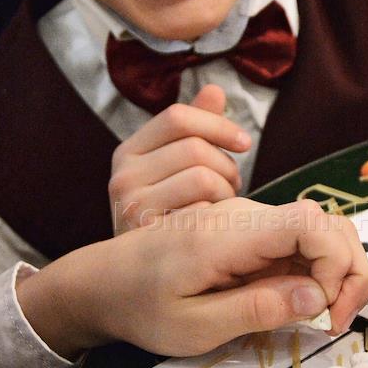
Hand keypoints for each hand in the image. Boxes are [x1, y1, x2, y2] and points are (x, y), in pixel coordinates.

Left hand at [17, 198, 367, 357]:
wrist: (105, 282)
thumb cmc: (141, 308)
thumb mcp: (195, 327)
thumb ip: (257, 310)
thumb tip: (317, 297)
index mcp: (228, 234)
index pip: (309, 224)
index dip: (336, 266)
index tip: (327, 315)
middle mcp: (245, 216)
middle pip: (327, 223)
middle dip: (350, 271)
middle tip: (336, 322)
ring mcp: (249, 221)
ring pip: (319, 231)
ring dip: (337, 272)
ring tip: (325, 316)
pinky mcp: (250, 232)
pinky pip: (299, 241)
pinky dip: (318, 271)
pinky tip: (306, 304)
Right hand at [109, 85, 251, 232]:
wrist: (136, 277)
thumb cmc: (168, 214)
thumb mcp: (173, 167)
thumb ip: (194, 129)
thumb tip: (215, 90)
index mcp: (128, 152)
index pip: (177, 116)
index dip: (218, 125)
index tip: (244, 143)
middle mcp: (123, 177)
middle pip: (195, 149)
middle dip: (227, 167)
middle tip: (233, 187)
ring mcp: (132, 209)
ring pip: (203, 179)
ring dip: (226, 194)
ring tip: (224, 209)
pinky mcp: (152, 240)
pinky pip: (204, 214)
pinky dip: (218, 220)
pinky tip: (214, 229)